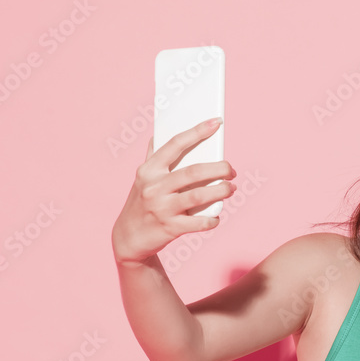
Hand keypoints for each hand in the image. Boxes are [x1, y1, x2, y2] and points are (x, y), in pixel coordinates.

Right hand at [112, 118, 235, 265]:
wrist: (128, 238)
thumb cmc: (141, 203)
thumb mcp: (142, 178)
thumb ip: (153, 157)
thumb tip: (160, 131)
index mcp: (149, 170)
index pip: (175, 144)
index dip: (197, 131)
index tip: (216, 122)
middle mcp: (154, 187)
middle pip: (194, 171)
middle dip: (219, 168)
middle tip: (232, 170)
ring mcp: (162, 208)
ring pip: (199, 195)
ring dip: (221, 191)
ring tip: (231, 189)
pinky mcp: (170, 228)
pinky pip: (199, 222)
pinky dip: (212, 219)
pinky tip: (216, 216)